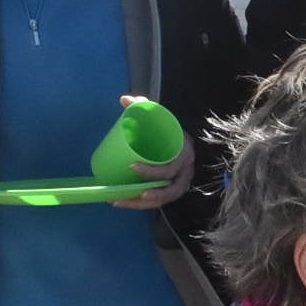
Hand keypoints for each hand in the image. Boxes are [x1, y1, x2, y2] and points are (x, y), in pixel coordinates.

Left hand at [108, 94, 194, 209]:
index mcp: (185, 155)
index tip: (132, 166)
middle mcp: (186, 173)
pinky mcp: (172, 188)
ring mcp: (180, 182)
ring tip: (119, 202)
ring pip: (163, 200)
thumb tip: (125, 100)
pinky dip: (142, 205)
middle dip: (146, 194)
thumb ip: (144, 106)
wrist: (185, 137)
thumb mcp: (161, 116)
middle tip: (123, 191)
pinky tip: (125, 203)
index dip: (153, 171)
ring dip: (140, 205)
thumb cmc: (171, 128)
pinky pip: (159, 201)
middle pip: (168, 190)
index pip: (172, 168)